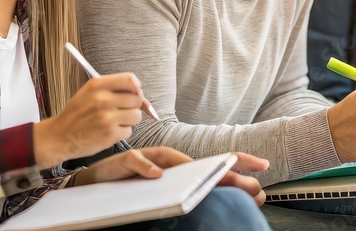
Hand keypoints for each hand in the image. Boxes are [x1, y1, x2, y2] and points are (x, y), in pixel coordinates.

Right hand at [33, 73, 143, 168]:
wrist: (59, 136)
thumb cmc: (77, 114)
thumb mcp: (90, 93)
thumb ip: (115, 90)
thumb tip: (143, 98)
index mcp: (97, 85)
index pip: (131, 80)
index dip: (136, 88)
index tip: (133, 93)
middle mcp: (102, 99)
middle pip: (137, 98)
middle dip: (132, 106)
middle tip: (120, 110)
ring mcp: (107, 118)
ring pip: (136, 116)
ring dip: (128, 120)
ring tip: (114, 121)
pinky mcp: (110, 134)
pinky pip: (129, 131)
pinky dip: (121, 132)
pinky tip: (108, 131)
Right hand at [74, 149, 268, 206]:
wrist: (91, 183)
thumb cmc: (127, 188)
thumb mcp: (160, 193)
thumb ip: (185, 193)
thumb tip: (217, 197)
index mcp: (176, 169)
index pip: (210, 164)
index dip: (238, 161)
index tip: (263, 165)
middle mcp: (166, 161)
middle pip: (198, 162)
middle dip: (225, 169)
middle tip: (249, 179)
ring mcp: (146, 159)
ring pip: (170, 158)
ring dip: (189, 167)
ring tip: (207, 177)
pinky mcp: (124, 161)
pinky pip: (136, 161)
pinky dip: (146, 167)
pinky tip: (156, 176)